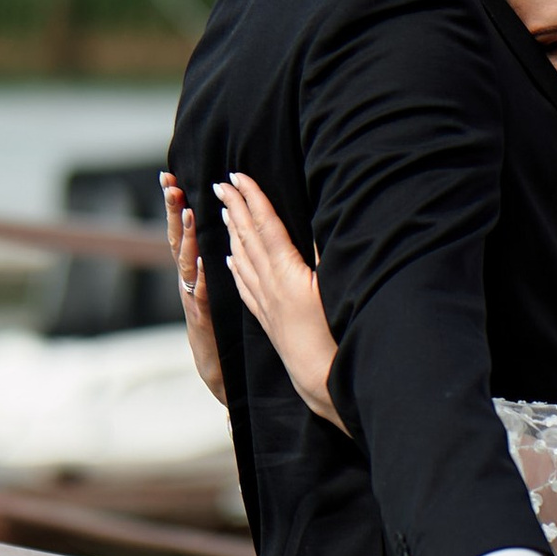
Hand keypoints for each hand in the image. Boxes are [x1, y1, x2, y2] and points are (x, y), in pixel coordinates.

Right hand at [159, 177, 225, 406]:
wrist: (219, 371)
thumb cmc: (222, 325)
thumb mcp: (218, 286)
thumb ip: (220, 258)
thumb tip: (228, 225)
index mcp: (193, 269)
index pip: (183, 230)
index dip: (176, 204)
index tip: (171, 176)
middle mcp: (188, 280)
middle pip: (177, 239)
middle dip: (173, 211)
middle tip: (171, 184)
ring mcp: (192, 299)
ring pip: (186, 263)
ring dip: (187, 238)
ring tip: (189, 212)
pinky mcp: (202, 319)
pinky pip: (201, 295)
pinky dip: (200, 279)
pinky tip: (203, 264)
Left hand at [217, 173, 345, 430]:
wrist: (322, 379)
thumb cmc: (337, 334)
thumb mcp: (335, 288)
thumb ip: (323, 254)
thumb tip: (314, 224)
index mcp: (287, 273)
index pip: (266, 226)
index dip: (253, 199)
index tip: (238, 176)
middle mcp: (271, 285)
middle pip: (248, 238)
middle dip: (235, 208)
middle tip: (220, 184)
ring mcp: (266, 303)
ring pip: (242, 260)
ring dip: (233, 233)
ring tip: (224, 212)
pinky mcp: (268, 319)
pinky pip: (245, 286)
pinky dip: (235, 267)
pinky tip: (229, 259)